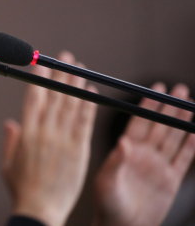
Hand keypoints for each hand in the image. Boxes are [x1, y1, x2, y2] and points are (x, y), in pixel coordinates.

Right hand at [3, 51, 97, 225]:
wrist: (40, 210)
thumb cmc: (22, 189)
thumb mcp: (8, 163)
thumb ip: (10, 140)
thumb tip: (9, 123)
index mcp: (26, 133)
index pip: (33, 97)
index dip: (38, 77)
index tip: (42, 62)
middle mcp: (45, 132)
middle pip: (54, 95)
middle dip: (60, 73)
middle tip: (66, 57)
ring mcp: (62, 140)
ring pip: (71, 104)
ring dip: (76, 83)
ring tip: (81, 68)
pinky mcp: (79, 150)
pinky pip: (85, 122)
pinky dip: (88, 104)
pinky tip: (91, 91)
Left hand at [92, 83, 194, 225]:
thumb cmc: (107, 205)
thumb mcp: (107, 182)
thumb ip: (116, 161)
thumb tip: (124, 141)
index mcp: (126, 150)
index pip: (140, 121)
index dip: (148, 105)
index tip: (157, 88)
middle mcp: (143, 155)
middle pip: (160, 126)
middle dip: (169, 107)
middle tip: (180, 89)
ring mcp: (158, 166)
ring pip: (173, 138)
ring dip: (181, 121)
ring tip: (190, 103)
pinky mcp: (170, 181)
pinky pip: (183, 160)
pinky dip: (191, 147)